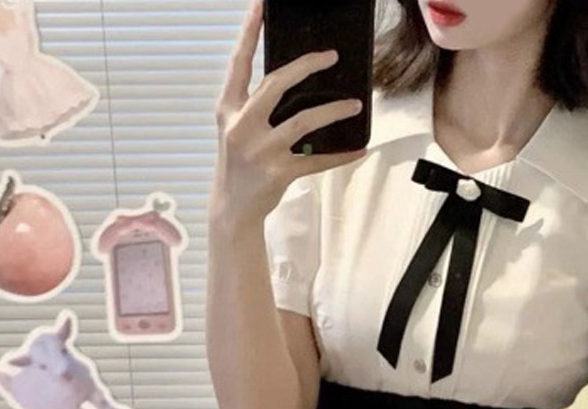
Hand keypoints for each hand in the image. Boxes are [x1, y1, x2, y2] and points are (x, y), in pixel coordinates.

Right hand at [212, 0, 366, 228]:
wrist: (232, 209)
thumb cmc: (238, 164)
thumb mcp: (236, 129)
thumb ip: (254, 105)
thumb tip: (292, 80)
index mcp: (228, 109)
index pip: (239, 63)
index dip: (250, 33)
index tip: (260, 6)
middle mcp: (242, 127)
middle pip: (276, 85)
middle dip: (306, 66)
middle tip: (331, 56)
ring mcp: (260, 151)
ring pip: (303, 121)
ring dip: (333, 111)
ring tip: (355, 105)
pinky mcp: (279, 173)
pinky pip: (317, 160)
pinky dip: (340, 155)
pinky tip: (359, 149)